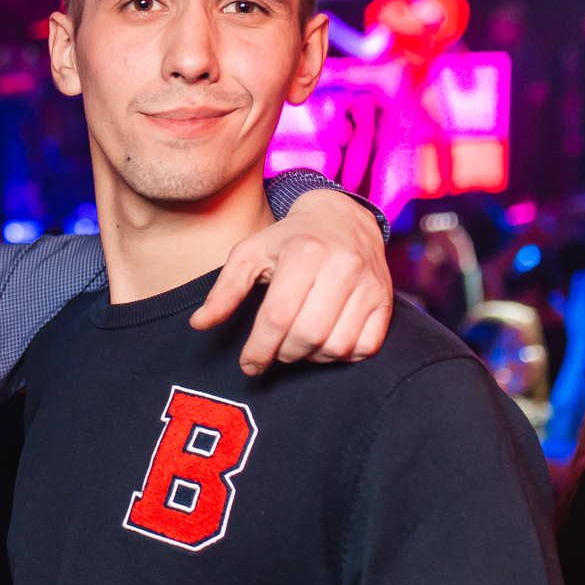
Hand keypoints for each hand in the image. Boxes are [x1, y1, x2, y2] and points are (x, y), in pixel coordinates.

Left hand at [192, 189, 392, 374]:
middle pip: (307, 335)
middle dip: (283, 353)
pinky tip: (324, 340)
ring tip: (296, 343)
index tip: (248, 364)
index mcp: (305, 252)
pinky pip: (364, 347)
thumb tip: (198, 324)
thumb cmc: (289, 240)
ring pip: (336, 346)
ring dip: (310, 356)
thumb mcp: (249, 254)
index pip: (277, 316)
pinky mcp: (385, 301)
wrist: (344, 220)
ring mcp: (370, 284)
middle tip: (272, 350)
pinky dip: (341, 355)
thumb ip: (224, 290)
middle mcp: (343, 266)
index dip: (259, 348)